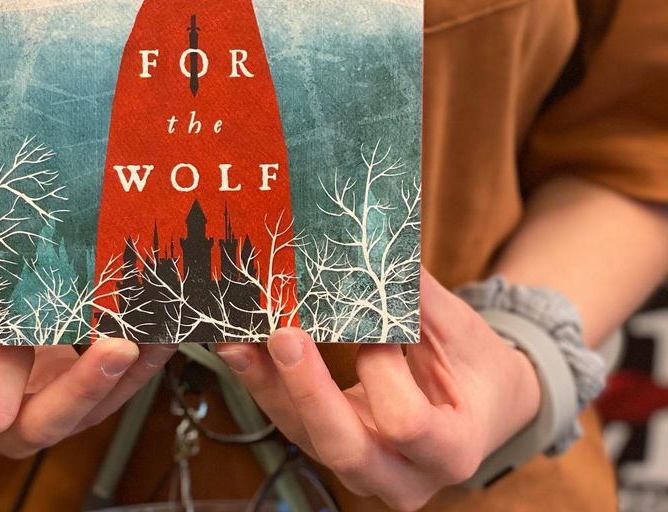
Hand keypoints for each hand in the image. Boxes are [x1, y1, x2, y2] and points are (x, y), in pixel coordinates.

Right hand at [0, 235, 175, 460]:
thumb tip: (30, 237)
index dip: (6, 374)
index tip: (26, 335)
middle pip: (40, 422)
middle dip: (86, 385)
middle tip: (120, 347)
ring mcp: (29, 423)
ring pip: (84, 414)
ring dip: (127, 373)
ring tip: (158, 332)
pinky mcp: (68, 410)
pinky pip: (105, 398)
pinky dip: (136, 368)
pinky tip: (160, 337)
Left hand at [215, 268, 541, 510]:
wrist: (481, 404)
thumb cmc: (475, 365)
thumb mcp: (460, 329)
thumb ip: (415, 294)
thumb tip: (374, 242)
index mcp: (452, 451)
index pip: (408, 424)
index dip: (383, 373)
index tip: (375, 328)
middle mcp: (403, 476)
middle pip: (344, 449)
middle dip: (307, 390)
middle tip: (283, 335)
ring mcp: (363, 468)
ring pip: (304, 436)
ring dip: (268, 384)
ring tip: (238, 338)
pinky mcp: (331, 446)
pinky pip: (291, 420)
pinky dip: (265, 381)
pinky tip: (241, 346)